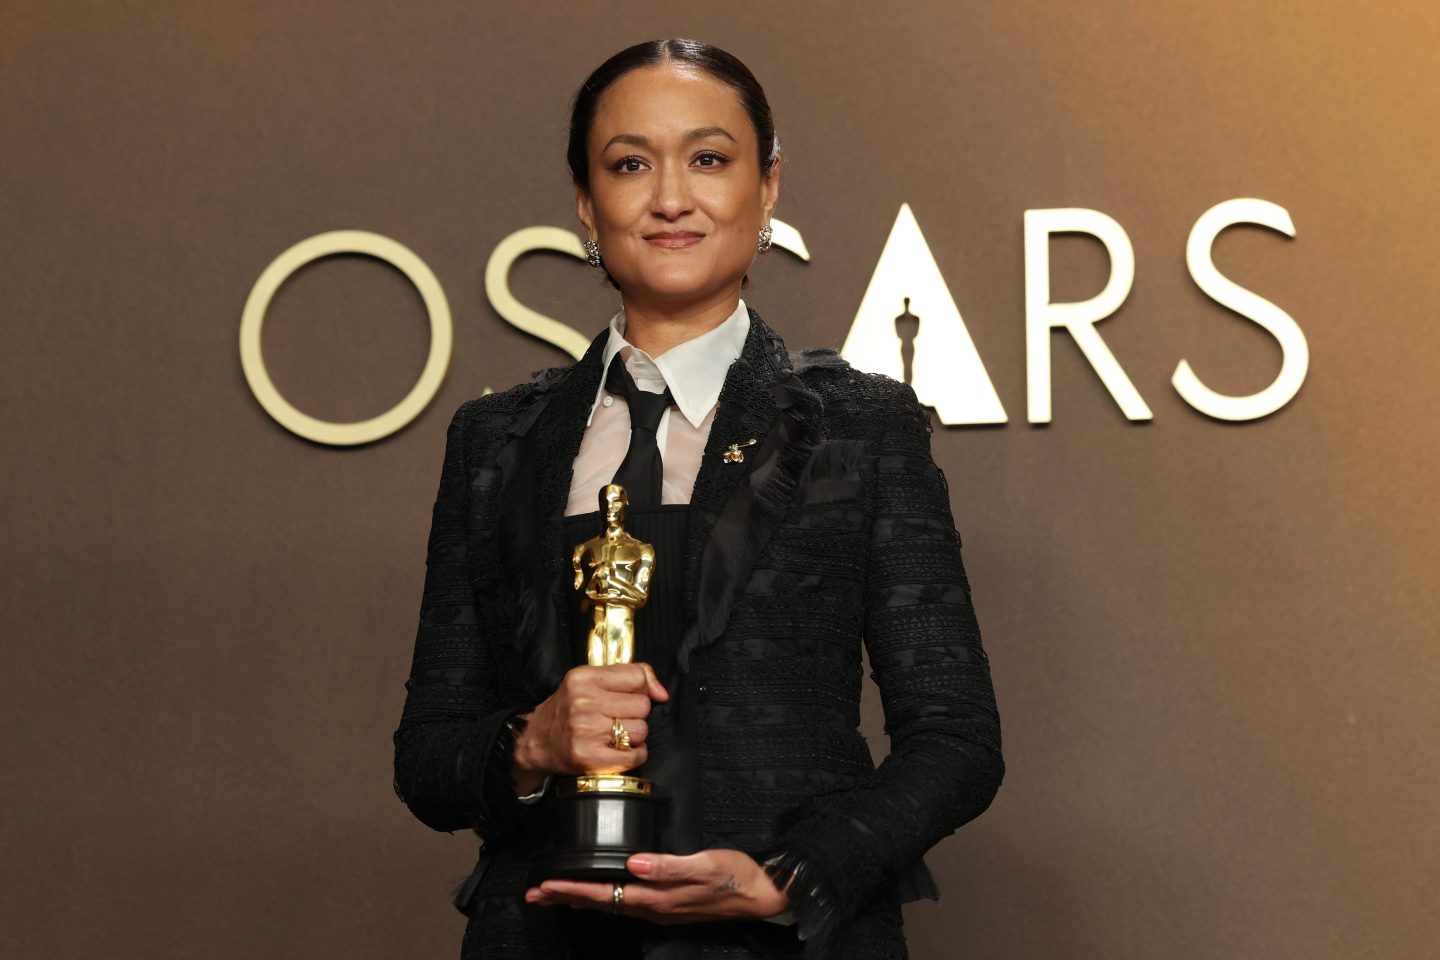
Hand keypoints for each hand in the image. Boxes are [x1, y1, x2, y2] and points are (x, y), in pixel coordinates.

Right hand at [510, 662, 668, 792]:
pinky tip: (619, 750)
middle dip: (635, 713)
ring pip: (641, 730)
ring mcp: (586, 731)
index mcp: (584, 678)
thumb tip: (661, 693)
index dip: (640, 688)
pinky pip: (635, 755)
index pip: (636, 676)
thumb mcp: (590, 680)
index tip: (630, 696)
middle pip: (642, 705)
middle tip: (617, 718)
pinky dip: (634, 755)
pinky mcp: (589, 757)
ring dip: (634, 735)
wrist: (538, 741)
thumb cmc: (569, 709)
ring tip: (615, 734)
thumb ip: (630, 675)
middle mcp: (583, 702)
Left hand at [525, 849, 789, 923]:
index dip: (574, 889)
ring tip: (556, 894)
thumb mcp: (704, 865)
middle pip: (601, 903)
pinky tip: (601, 893)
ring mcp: (660, 908)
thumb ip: (668, 866)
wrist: (762, 893)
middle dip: (566, 897)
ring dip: (581, 898)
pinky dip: (605, 897)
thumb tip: (633, 864)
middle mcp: (654, 906)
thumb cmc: (735, 876)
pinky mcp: (668, 903)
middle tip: (535, 893)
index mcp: (657, 897)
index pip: (605, 894)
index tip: (546, 885)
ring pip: (611, 904)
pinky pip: (626, 902)